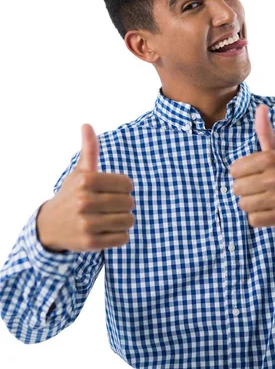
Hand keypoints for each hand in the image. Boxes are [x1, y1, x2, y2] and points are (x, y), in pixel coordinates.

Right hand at [37, 124, 135, 251]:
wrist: (50, 226)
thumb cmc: (71, 194)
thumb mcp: (80, 172)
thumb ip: (89, 150)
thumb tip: (87, 125)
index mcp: (85, 181)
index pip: (127, 184)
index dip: (124, 188)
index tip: (114, 190)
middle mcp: (84, 201)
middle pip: (129, 203)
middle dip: (124, 205)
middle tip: (112, 207)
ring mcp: (86, 224)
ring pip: (128, 221)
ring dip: (123, 221)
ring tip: (110, 219)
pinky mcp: (90, 243)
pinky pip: (123, 238)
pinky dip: (119, 236)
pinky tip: (107, 231)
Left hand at [229, 105, 274, 227]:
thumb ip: (265, 131)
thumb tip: (261, 107)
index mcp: (271, 158)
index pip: (235, 170)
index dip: (241, 174)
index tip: (254, 173)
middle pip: (237, 189)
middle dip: (245, 190)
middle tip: (261, 188)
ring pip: (244, 205)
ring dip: (252, 204)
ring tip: (266, 199)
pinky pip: (254, 220)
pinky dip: (259, 217)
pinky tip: (271, 210)